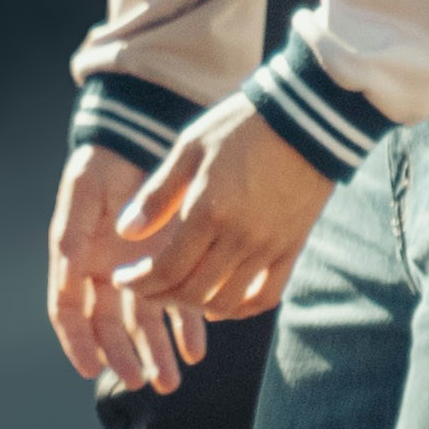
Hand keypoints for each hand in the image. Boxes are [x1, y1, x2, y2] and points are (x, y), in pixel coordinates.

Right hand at [46, 152, 202, 392]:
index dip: (78, 343)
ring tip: (170, 380)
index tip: (92, 369)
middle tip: (140, 381)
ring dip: (156, 353)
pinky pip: (177, 306)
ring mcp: (138, 274)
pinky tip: (195, 349)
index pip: (70, 312)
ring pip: (144, 324)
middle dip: (124, 357)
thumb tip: (67, 265)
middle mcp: (104, 275)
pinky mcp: (170, 267)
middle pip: (110, 328)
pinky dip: (186, 329)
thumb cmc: (105, 166)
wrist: (141, 144)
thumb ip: (72, 228)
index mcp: (75, 261)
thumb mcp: (83, 190)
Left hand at [111, 101, 330, 328]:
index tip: (122, 279)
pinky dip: (240, 309)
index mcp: (208, 212)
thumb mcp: (190, 149)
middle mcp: (239, 238)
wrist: (306, 120)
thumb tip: (124, 232)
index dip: (139, 282)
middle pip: (192, 291)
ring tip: (176, 294)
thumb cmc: (240, 127)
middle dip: (159, 296)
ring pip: (225, 301)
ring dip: (195, 306)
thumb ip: (157, 195)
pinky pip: (266, 296)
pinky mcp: (291, 248)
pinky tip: (219, 303)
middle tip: (143, 287)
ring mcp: (268, 247)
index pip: (166, 270)